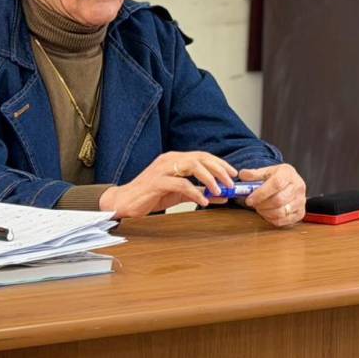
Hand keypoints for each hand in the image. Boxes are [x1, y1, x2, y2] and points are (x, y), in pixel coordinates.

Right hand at [99, 151, 236, 218]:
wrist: (124, 202)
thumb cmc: (151, 196)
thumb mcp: (178, 194)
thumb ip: (198, 192)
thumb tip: (221, 196)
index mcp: (174, 159)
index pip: (202, 155)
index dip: (220, 163)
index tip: (233, 174)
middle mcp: (169, 159)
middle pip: (200, 158)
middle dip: (219, 169)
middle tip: (231, 183)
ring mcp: (162, 169)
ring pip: (192, 166)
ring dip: (209, 178)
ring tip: (219, 191)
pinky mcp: (157, 182)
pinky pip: (181, 184)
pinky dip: (195, 192)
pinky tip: (203, 201)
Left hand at [241, 164, 305, 226]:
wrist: (290, 182)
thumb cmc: (277, 177)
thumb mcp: (265, 171)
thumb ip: (253, 174)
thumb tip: (242, 175)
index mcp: (288, 173)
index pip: (276, 184)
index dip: (261, 194)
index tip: (249, 199)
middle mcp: (298, 187)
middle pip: (279, 200)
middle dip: (262, 205)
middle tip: (253, 204)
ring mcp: (301, 201)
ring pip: (281, 212)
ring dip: (266, 213)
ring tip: (259, 208)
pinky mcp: (301, 212)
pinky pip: (284, 220)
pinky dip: (272, 219)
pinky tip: (267, 213)